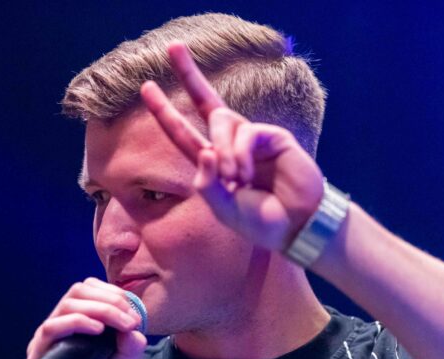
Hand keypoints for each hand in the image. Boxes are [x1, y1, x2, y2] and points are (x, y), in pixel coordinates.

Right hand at [24, 277, 146, 358]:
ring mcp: (49, 340)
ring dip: (100, 308)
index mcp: (80, 327)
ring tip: (121, 323)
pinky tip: (98, 332)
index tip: (136, 314)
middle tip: (130, 318)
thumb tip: (136, 326)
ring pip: (68, 303)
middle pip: (79, 290)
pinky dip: (78, 322)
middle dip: (111, 298)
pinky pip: (52, 327)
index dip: (115, 295)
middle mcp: (62, 328)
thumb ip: (131, 347)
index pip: (91, 292)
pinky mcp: (40, 355)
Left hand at [139, 41, 324, 250]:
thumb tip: (204, 151)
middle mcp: (231, 145)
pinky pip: (245, 134)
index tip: (147, 87)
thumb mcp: (223, 209)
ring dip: (221, 152)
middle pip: (207, 102)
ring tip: (235, 181)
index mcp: (214, 162)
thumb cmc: (261, 220)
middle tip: (172, 46)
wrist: (296, 226)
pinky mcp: (273, 136)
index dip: (165, 111)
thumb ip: (206, 185)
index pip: (184, 132)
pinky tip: (246, 176)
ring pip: (220, 122)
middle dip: (188, 74)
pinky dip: (239, 155)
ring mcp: (253, 138)